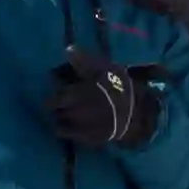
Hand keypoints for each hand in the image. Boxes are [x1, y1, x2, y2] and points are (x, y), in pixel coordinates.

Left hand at [42, 54, 162, 153]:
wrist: (136, 111)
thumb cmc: (117, 86)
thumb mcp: (101, 68)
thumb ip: (82, 60)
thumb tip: (67, 48)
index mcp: (72, 96)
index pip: (52, 100)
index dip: (52, 98)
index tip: (57, 93)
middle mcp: (72, 114)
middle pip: (56, 114)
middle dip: (57, 109)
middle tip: (62, 104)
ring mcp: (81, 129)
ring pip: (61, 128)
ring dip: (62, 121)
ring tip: (68, 116)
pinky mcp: (90, 140)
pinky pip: (73, 138)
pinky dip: (72, 132)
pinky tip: (77, 127)